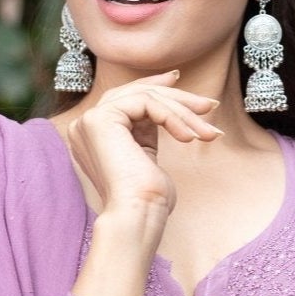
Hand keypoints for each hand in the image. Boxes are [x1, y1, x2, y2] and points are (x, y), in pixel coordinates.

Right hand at [65, 70, 223, 223]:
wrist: (138, 216)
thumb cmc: (147, 198)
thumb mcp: (147, 155)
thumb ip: (147, 130)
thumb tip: (168, 107)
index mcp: (93, 134)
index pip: (124, 97)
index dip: (152, 85)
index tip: (179, 80)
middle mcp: (85, 125)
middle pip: (134, 92)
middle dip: (175, 96)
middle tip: (209, 105)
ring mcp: (89, 121)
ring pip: (144, 96)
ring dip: (182, 111)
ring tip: (207, 132)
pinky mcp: (100, 119)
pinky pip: (145, 103)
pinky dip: (172, 117)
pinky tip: (189, 137)